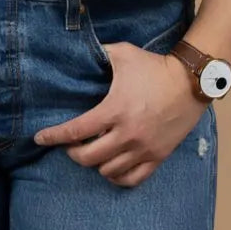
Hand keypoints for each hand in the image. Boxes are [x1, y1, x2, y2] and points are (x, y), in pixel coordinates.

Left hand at [33, 42, 210, 186]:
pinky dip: (117, 177)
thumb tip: (80, 50)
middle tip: (69, 145)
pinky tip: (111, 168)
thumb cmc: (154, 66)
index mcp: (115, 110)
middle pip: (89, 158)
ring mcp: (143, 148)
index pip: (76, 131)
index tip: (40, 138)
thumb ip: (99, 53)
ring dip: (95, 164)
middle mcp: (127, 134)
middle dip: (72, 152)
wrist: (190, 82)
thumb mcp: (123, 53)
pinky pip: (132, 179)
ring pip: (108, 171)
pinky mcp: (158, 157)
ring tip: (91, 152)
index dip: (54, 136)